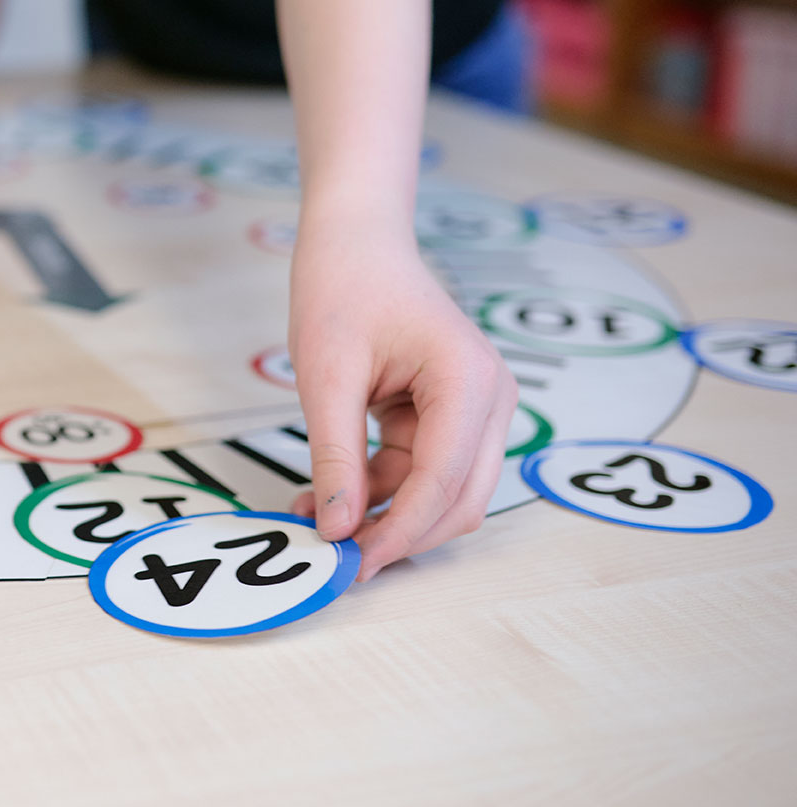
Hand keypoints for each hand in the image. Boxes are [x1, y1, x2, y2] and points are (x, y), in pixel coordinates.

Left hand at [286, 208, 516, 580]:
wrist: (355, 242)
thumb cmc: (342, 290)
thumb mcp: (325, 375)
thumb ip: (335, 456)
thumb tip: (339, 530)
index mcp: (468, 381)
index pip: (443, 482)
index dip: (398, 531)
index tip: (349, 564)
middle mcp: (490, 399)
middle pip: (458, 500)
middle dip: (399, 534)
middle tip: (336, 561)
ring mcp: (477, 408)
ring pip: (442, 493)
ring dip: (385, 514)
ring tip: (315, 519)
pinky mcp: (452, 415)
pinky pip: (423, 471)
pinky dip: (381, 490)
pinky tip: (329, 495)